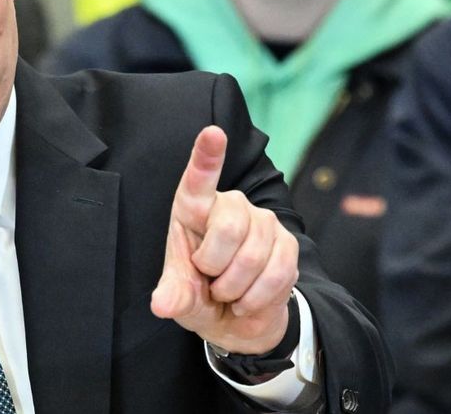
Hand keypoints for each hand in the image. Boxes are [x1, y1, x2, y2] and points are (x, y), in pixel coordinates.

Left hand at [151, 126, 298, 354]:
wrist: (235, 318)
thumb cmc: (198, 293)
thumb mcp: (179, 296)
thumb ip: (172, 296)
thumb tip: (162, 305)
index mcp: (192, 208)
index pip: (198, 179)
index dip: (207, 156)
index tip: (213, 132)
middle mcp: (229, 206)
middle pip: (228, 226)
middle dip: (215, 266)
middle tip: (209, 280)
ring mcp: (262, 222)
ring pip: (253, 256)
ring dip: (235, 288)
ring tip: (227, 291)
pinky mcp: (288, 244)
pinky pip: (278, 273)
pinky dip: (257, 298)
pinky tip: (246, 300)